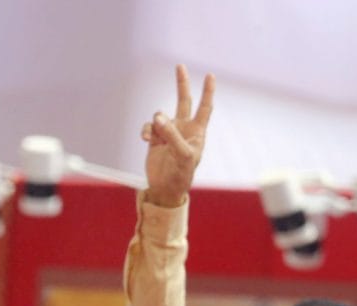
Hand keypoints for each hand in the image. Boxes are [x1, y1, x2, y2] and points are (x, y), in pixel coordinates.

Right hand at [141, 65, 214, 207]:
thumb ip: (172, 134)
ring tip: (156, 136)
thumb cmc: (182, 174)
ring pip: (160, 115)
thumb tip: (158, 116)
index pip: (205, 108)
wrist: (166, 188)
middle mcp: (184, 129)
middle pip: (183, 101)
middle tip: (180, 66)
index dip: (207, 92)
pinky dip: (147, 130)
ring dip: (157, 122)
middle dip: (181, 84)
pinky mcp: (155, 138)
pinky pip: (149, 126)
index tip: (210, 75)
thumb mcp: (182, 155)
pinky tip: (146, 139)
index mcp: (197, 132)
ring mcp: (169, 133)